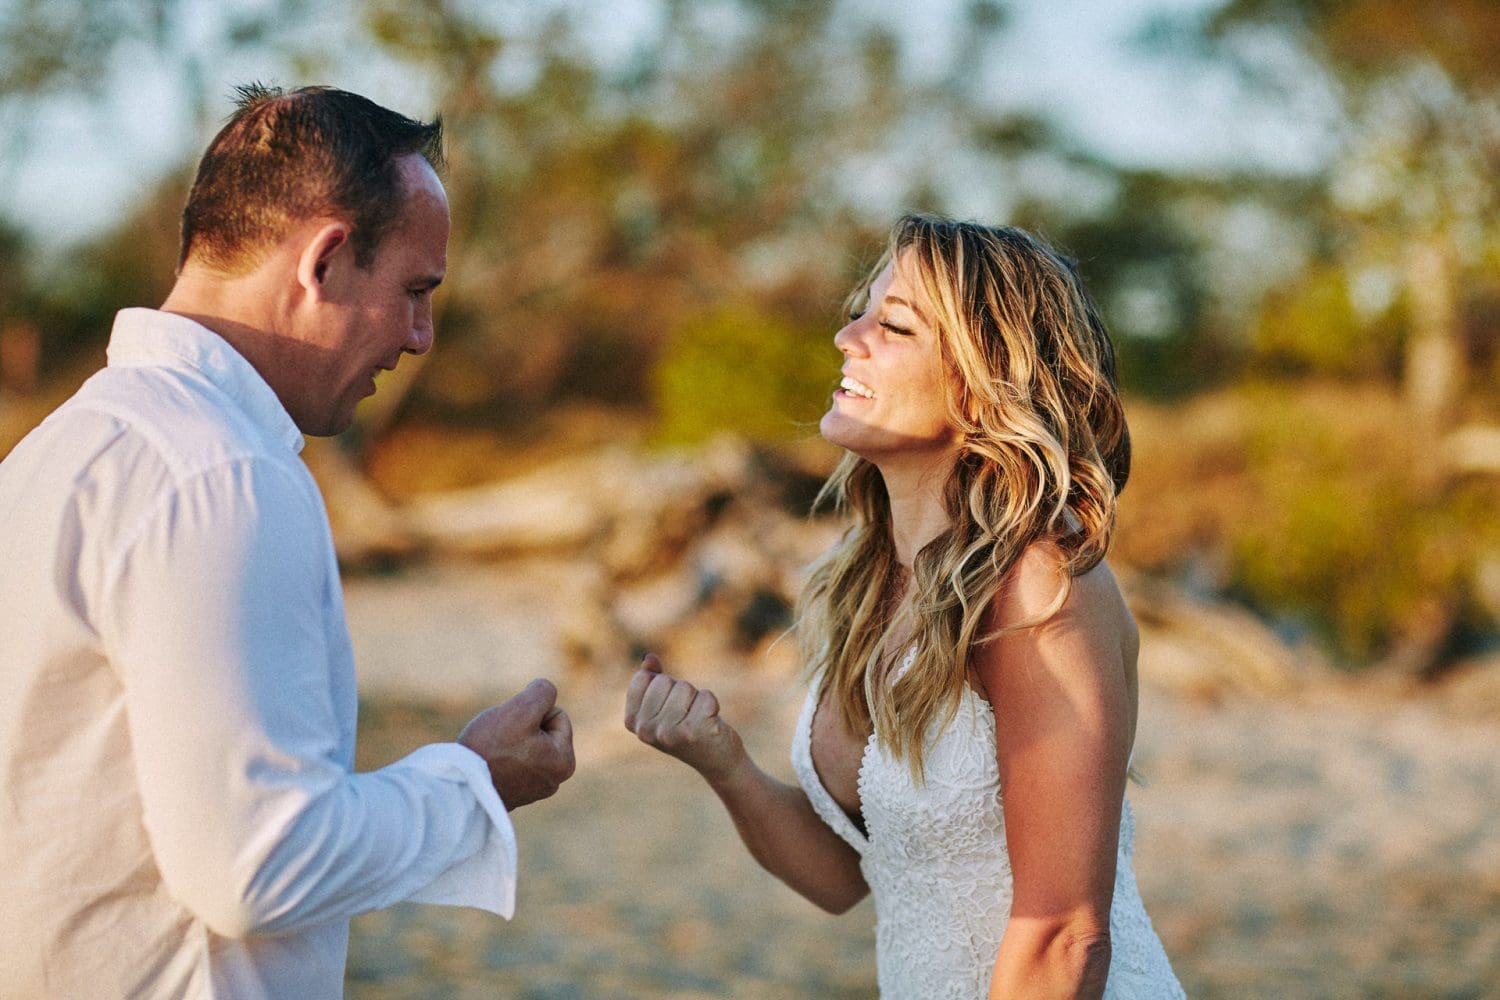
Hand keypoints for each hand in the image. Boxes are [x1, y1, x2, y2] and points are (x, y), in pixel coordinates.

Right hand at [458, 678, 574, 808]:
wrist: (458, 786)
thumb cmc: (491, 748)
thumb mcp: (522, 709)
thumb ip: (543, 692)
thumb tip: (546, 690)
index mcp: (565, 762)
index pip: (557, 715)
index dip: (532, 712)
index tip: (514, 728)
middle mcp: (554, 780)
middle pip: (543, 730)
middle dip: (522, 726)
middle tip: (501, 741)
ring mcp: (534, 789)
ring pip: (526, 744)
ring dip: (509, 741)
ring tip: (492, 753)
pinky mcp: (514, 793)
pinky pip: (511, 761)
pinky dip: (500, 757)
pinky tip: (487, 766)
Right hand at [623, 654, 743, 781]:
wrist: (716, 760)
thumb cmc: (688, 727)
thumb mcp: (663, 706)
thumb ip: (652, 680)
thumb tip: (648, 658)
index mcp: (632, 722)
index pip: (643, 677)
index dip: (662, 684)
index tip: (668, 705)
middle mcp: (646, 730)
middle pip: (663, 680)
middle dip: (679, 691)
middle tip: (685, 714)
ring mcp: (670, 732)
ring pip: (684, 687)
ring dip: (695, 698)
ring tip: (697, 718)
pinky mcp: (695, 731)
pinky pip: (705, 696)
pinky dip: (711, 703)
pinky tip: (710, 722)